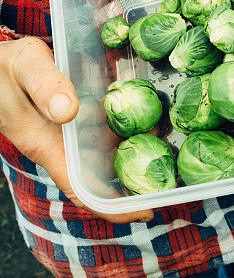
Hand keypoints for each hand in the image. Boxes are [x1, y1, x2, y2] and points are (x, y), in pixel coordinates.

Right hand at [0, 38, 153, 222]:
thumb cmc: (4, 68)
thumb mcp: (24, 66)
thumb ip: (45, 85)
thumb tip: (68, 111)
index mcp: (47, 146)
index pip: (82, 190)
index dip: (114, 207)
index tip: (148, 211)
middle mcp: (61, 146)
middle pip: (103, 174)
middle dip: (136, 177)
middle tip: (172, 170)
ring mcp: (67, 132)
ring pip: (106, 149)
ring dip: (135, 146)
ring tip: (168, 138)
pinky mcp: (72, 116)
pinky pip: (102, 126)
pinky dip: (124, 121)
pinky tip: (145, 105)